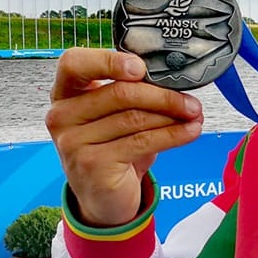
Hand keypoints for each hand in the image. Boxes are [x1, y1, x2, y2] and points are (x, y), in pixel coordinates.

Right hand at [45, 48, 203, 226]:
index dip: (108, 61)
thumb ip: (132, 92)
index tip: (141, 68)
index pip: (74, 63)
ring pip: (135, 118)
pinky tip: (190, 131)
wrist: (104, 196)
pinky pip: (142, 142)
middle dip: (163, 95)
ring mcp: (73, 142)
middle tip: (190, 101)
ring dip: (172, 115)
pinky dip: (173, 134)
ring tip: (194, 115)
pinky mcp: (92, 164)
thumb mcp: (116, 115)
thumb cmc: (112, 147)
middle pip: (119, 93)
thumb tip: (175, 80)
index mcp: (64, 93)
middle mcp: (62, 115)